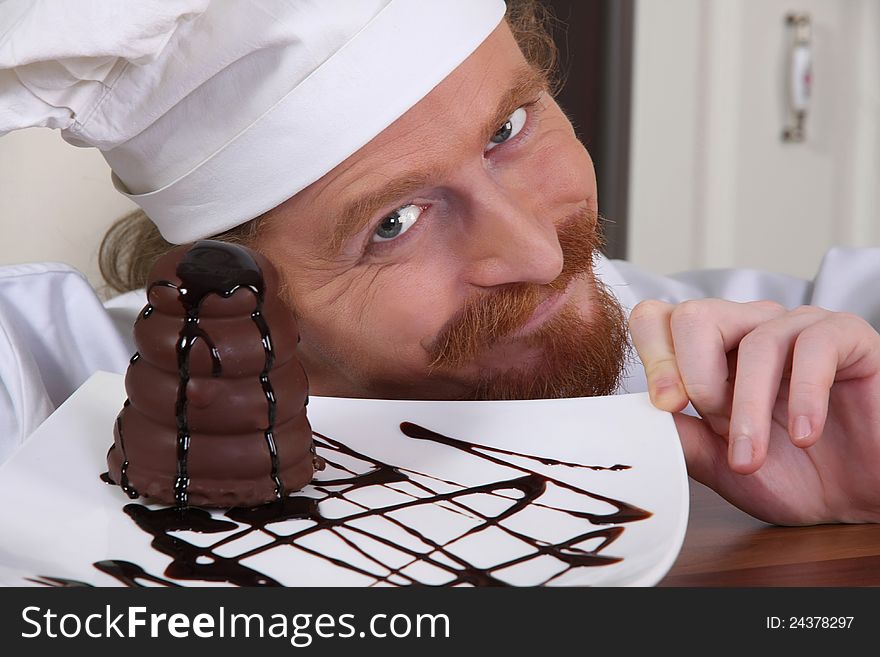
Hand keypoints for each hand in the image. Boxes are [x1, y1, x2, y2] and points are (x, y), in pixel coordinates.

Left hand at [629, 299, 879, 524]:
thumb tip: (639, 415)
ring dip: (748, 408)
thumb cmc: (795, 475)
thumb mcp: (722, 465)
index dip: (653, 357)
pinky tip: (806, 436)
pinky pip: (815, 346)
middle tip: (715, 424)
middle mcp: (747, 329)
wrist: (863, 498)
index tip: (666, 407)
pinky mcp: (847, 336)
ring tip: (753, 457)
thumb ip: (682, 437)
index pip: (658, 318)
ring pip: (753, 340)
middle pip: (694, 315)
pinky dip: (805, 397)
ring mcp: (796, 327)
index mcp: (709, 353)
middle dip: (696, 378)